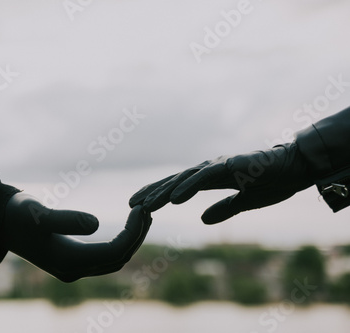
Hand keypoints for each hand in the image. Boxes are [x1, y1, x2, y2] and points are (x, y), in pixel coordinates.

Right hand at [4, 193, 151, 281]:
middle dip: (137, 236)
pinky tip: (126, 224)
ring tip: (142, 216)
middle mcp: (74, 270)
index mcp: (69, 261)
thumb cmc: (17, 216)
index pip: (114, 251)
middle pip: (119, 258)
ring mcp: (73, 267)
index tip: (141, 208)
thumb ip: (66, 219)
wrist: (0, 223)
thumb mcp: (39, 214)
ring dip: (131, 239)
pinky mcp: (72, 259)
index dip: (133, 232)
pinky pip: (105, 254)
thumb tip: (97, 224)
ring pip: (113, 258)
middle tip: (148, 211)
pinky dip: (120, 241)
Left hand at [129, 142, 312, 223]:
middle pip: (175, 181)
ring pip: (184, 179)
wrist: (296, 169)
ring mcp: (219, 165)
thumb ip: (223, 209)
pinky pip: (205, 177)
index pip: (178, 186)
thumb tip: (202, 220)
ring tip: (145, 205)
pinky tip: (174, 197)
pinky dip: (188, 186)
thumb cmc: (272, 182)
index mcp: (211, 178)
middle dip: (152, 192)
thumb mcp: (244, 202)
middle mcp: (210, 169)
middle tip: (131, 204)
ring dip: (164, 191)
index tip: (140, 206)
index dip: (158, 194)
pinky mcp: (231, 165)